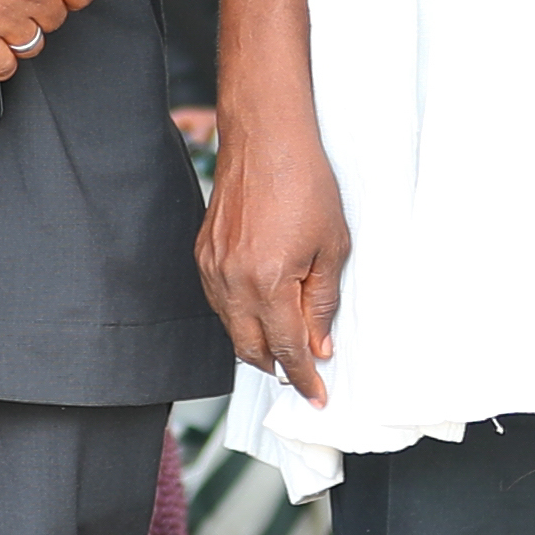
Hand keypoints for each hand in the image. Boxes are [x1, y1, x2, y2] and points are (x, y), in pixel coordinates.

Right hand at [198, 109, 351, 402]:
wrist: (266, 138)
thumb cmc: (305, 182)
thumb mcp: (332, 247)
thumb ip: (322, 302)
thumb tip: (320, 344)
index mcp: (268, 283)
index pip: (286, 350)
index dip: (303, 378)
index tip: (316, 396)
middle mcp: (232, 282)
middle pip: (251, 349)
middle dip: (277, 368)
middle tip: (302, 374)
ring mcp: (212, 268)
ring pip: (231, 329)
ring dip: (257, 343)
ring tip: (285, 343)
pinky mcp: (203, 254)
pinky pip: (218, 302)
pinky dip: (240, 316)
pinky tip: (261, 310)